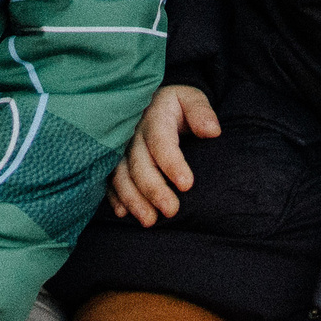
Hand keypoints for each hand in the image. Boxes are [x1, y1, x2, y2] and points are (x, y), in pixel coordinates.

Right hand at [108, 84, 219, 225]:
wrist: (150, 105)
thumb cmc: (177, 107)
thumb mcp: (191, 100)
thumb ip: (201, 112)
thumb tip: (212, 131)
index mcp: (154, 116)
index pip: (161, 140)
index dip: (172, 163)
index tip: (187, 185)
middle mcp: (132, 133)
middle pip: (139, 163)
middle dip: (154, 189)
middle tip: (171, 211)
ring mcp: (119, 148)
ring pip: (121, 175)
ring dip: (133, 199)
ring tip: (149, 221)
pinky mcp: (111, 160)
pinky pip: (108, 180)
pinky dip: (114, 197)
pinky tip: (123, 213)